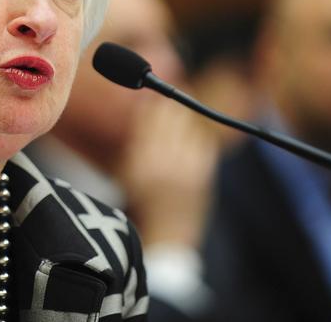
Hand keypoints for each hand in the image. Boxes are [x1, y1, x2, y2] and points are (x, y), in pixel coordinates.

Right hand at [116, 95, 220, 247]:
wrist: (165, 236)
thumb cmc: (140, 206)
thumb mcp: (126, 174)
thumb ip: (135, 144)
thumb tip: (145, 112)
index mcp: (138, 162)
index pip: (148, 120)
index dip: (151, 103)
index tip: (152, 94)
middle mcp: (162, 163)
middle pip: (171, 118)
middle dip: (171, 103)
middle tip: (171, 94)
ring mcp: (186, 169)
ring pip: (189, 127)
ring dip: (185, 117)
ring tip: (181, 111)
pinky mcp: (203, 175)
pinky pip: (205, 144)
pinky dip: (199, 136)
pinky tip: (193, 135)